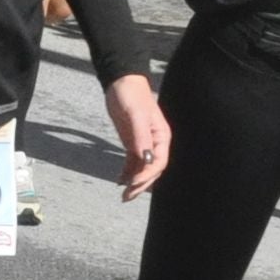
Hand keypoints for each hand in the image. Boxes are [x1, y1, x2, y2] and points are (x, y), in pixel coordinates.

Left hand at [104, 70, 169, 198]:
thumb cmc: (131, 95)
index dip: (147, 174)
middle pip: (151, 170)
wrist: (121, 83)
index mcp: (161, 136)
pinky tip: (119, 181)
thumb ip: (141, 137)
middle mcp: (154, 143)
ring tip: (123, 196)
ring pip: (141, 169)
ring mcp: (143, 144)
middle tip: (127, 196)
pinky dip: (126, 173)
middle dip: (141, 184)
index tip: (133, 181)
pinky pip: (131, 163)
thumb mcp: (135, 115)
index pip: (159, 162)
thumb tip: (145, 158)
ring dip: (133, 182)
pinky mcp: (132, 143)